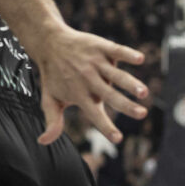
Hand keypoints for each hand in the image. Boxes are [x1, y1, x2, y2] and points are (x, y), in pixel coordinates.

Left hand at [35, 26, 147, 144]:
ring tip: (143, 92)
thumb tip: (42, 142)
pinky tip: (139, 59)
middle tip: (141, 114)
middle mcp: (88, 79)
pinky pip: (116, 50)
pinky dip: (127, 54)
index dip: (105, 126)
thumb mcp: (50, 99)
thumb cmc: (53, 75)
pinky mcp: (100, 47)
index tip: (117, 139)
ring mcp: (95, 63)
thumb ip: (52, 121)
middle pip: (109, 95)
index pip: (93, 114)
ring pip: (115, 74)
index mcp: (79, 95)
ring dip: (129, 82)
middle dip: (125, 105)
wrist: (48, 43)